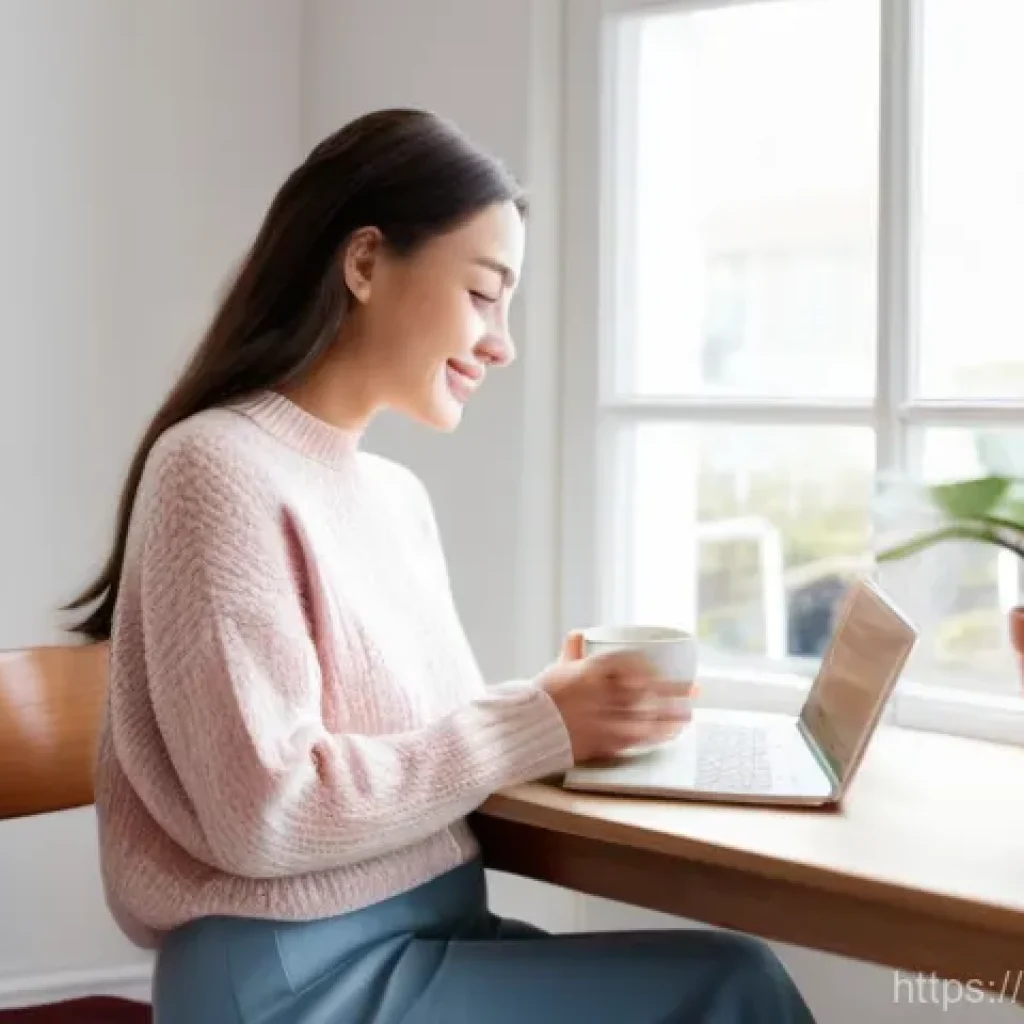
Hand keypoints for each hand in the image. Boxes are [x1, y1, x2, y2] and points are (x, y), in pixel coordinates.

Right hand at [536, 631, 695, 762]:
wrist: (525, 728)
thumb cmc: (541, 697)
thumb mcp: (557, 670)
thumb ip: (572, 653)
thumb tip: (578, 635)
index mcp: (589, 671)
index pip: (627, 662)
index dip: (649, 667)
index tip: (661, 670)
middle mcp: (601, 693)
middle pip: (646, 691)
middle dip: (674, 691)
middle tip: (695, 691)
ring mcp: (603, 718)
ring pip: (646, 716)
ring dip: (671, 716)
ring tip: (689, 715)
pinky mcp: (602, 741)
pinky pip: (636, 738)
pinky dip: (655, 735)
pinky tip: (669, 735)